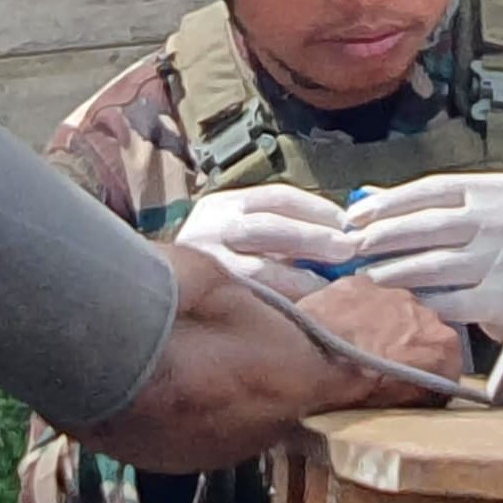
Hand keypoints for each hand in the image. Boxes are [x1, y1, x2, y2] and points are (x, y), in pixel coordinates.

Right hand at [172, 185, 357, 300]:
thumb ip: (276, 229)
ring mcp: (204, 264)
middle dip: (312, 237)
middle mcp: (210, 228)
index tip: (345, 221)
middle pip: (268, 227)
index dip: (316, 208)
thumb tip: (335, 233)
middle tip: (346, 248)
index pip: (276, 197)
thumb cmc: (214, 258)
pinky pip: (249, 298)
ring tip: (327, 281)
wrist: (156, 293)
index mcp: (223, 205)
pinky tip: (302, 305)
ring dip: (298, 274)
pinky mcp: (205, 297)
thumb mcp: (236, 229)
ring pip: (256, 268)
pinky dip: (279, 300)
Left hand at [296, 276, 468, 405]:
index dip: (431, 375)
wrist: (312, 357)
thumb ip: (419, 392)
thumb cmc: (358, 389)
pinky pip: (364, 298)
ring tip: (357, 347)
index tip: (413, 386)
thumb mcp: (398, 405)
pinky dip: (356, 311)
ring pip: (394, 310)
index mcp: (444, 345)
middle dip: (408, 345)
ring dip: (382, 325)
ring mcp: (393, 293)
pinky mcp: (360, 282)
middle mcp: (426, 312)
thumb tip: (421, 392)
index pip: (448, 362)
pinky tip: (338, 328)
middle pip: (422, 331)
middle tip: (382, 367)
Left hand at [345, 172, 502, 337]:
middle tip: (353, 246)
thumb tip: (371, 197)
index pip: (434, 188)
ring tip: (367, 275)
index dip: (389, 202)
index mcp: (501, 190)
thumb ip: (436, 204)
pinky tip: (402, 301)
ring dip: (393, 271)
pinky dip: (421, 301)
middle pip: (429, 225)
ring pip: (433, 264)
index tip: (355, 215)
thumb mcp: (486, 214)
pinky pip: (449, 301)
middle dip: (384, 236)